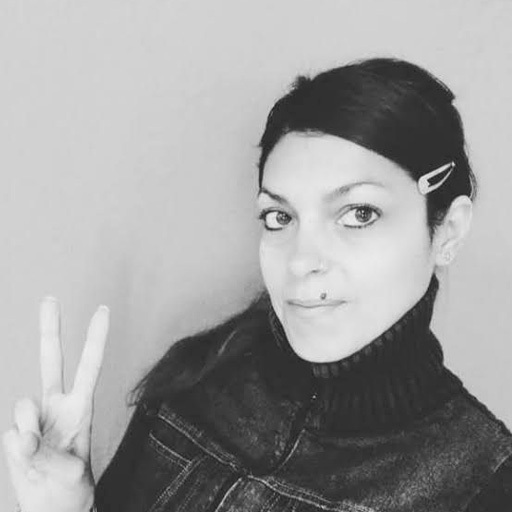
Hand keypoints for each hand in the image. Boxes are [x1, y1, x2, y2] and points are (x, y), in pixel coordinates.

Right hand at [2, 297, 109, 511]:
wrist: (50, 510)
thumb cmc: (71, 491)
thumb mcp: (71, 475)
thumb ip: (47, 455)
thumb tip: (22, 437)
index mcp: (81, 408)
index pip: (90, 366)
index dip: (95, 338)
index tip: (103, 310)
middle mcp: (57, 406)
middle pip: (52, 361)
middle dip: (51, 328)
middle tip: (50, 297)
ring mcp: (34, 419)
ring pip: (23, 405)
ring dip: (28, 430)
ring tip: (38, 454)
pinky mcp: (15, 434)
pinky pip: (11, 434)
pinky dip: (18, 450)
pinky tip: (28, 460)